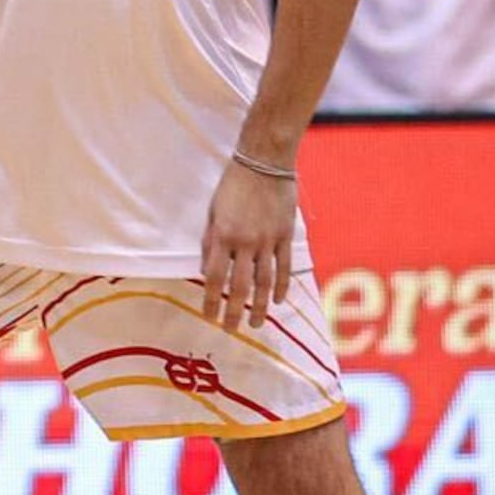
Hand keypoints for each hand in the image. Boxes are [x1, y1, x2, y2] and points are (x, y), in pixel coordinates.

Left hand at [200, 158, 295, 330]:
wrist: (264, 164)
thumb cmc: (233, 184)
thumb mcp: (213, 211)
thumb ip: (210, 242)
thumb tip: (208, 271)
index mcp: (224, 235)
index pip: (216, 277)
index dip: (212, 299)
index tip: (209, 316)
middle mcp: (246, 243)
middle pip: (240, 286)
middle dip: (234, 311)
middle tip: (231, 330)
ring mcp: (269, 241)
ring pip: (264, 283)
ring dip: (259, 306)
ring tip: (255, 323)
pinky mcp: (286, 237)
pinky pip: (284, 268)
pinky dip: (281, 287)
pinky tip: (277, 301)